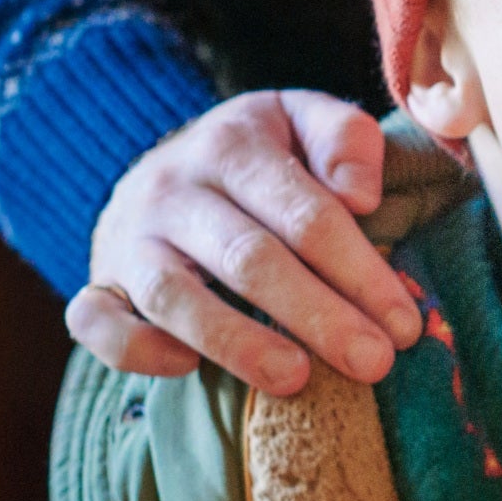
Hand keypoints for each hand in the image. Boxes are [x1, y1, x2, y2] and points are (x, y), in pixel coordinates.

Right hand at [66, 90, 422, 394]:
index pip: (305, 214)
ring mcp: (127, 240)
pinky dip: (137, 349)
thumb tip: (361, 196)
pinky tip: (188, 369)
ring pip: (174, 295)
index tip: (404, 324)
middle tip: (373, 363)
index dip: (360, 271)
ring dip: (236, 341)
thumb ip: (345, 138)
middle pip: (249, 258)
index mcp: (231, 145)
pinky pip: (97, 322)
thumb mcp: (303, 120)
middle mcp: (172, 190)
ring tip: (296, 379)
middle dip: (318, 315)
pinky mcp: (98, 285)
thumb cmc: (257, 156)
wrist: (161, 165)